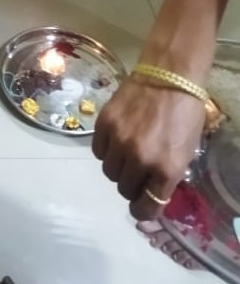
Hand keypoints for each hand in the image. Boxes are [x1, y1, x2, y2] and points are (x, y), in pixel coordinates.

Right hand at [92, 77, 206, 219]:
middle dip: (131, 184)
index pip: (146, 208)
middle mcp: (140, 159)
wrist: (169, 74)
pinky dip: (106, 150)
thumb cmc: (184, 112)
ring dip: (118, 167)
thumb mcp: (186, 151)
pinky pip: (98, 151)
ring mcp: (120, 141)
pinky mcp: (104, 123)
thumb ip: (167, 176)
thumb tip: (151, 191)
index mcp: (166, 169)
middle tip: (138, 171)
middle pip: (124, 190)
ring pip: (109, 172)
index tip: (142, 203)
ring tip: (126, 152)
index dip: (143, 209)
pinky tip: (116, 139)